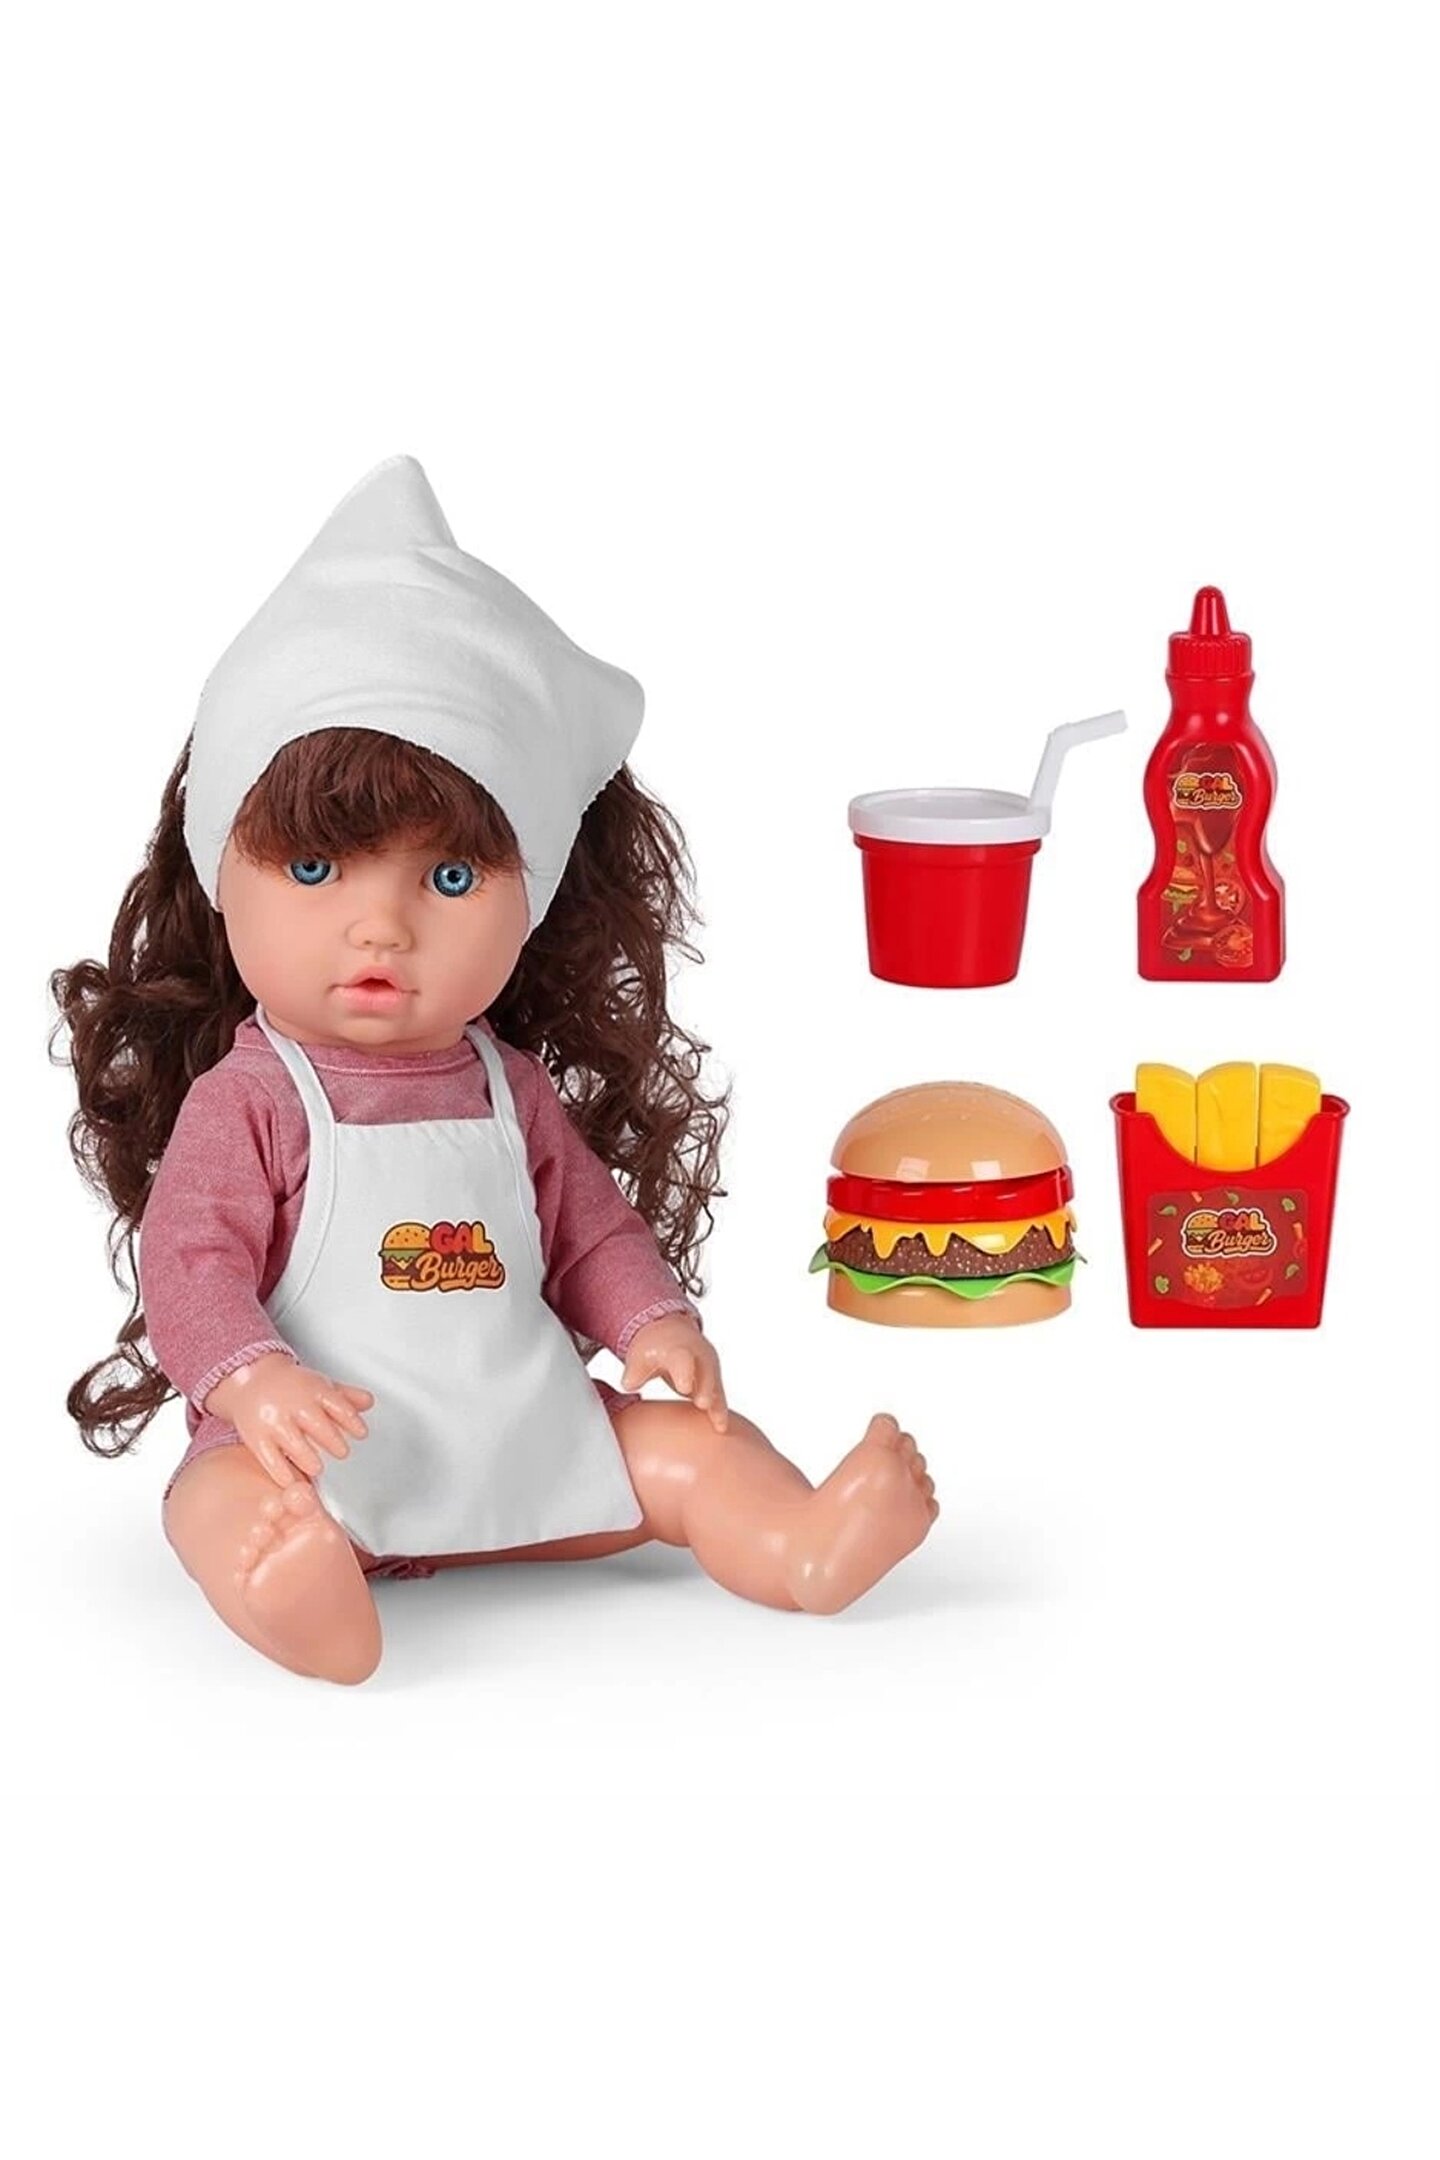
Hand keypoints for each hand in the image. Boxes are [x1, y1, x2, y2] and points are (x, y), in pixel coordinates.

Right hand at [204, 1350, 372, 1488]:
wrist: (248, 1380)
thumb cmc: (290, 1386)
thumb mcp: (319, 1384)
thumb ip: (346, 1397)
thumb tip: (370, 1402)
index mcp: (312, 1390)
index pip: (338, 1406)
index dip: (352, 1422)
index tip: (361, 1433)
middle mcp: (293, 1405)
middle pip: (318, 1426)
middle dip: (333, 1441)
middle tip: (342, 1451)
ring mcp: (274, 1422)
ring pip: (295, 1444)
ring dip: (310, 1459)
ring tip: (318, 1467)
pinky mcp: (256, 1438)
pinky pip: (271, 1459)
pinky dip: (283, 1473)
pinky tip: (292, 1480)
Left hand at [620, 1315, 727, 1432]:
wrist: (671, 1336)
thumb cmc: (655, 1349)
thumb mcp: (640, 1356)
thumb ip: (634, 1371)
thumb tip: (628, 1385)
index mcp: (678, 1349)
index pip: (682, 1360)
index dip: (684, 1373)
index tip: (684, 1387)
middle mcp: (697, 1357)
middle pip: (704, 1373)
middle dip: (705, 1388)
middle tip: (703, 1404)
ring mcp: (708, 1368)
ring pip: (715, 1387)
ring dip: (716, 1404)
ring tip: (719, 1424)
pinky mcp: (713, 1381)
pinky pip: (718, 1397)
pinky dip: (719, 1411)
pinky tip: (721, 1428)